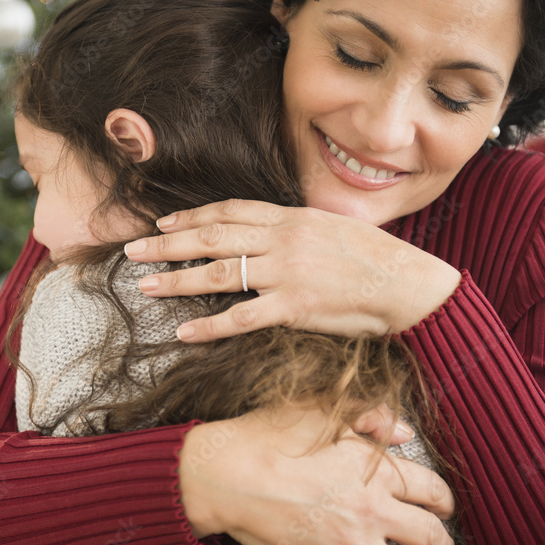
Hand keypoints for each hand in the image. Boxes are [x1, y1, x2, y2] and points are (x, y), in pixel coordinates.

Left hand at [123, 200, 460, 339]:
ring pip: (219, 273)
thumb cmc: (375, 257)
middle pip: (213, 237)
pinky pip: (242, 318)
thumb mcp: (332, 227)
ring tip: (147, 285)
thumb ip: (294, 230)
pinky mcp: (295, 307)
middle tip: (133, 251)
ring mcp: (287, 272)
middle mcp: (283, 240)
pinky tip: (184, 333)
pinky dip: (210, 327)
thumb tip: (265, 233)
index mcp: (291, 218)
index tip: (163, 224)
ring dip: (178, 279)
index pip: (230, 212)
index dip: (192, 217)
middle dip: (168, 244)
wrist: (410, 285)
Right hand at [178, 404, 456, 544]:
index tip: (444, 505)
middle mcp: (370, 511)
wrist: (226, 477)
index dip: (445, 499)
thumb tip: (401, 430)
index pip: (430, 489)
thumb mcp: (317, 411)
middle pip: (429, 535)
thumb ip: (366, 415)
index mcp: (373, 470)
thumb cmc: (267, 439)